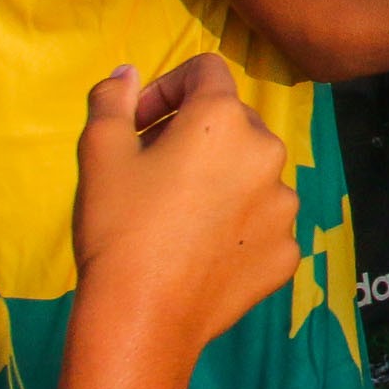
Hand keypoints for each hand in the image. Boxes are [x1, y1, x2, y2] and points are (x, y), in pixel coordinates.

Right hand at [73, 55, 298, 351]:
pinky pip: (262, 223)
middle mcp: (268, 153)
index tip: (138, 122)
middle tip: (149, 171)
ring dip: (219, 180)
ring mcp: (285, 205)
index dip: (166, 88)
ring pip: (251, 174)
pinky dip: (236, 226)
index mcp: (224, 120)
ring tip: (175, 215)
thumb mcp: (100, 155)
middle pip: (232, 123)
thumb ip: (113, 101)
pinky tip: (199, 251)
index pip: (205, 71)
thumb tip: (127, 72)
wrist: (141, 317)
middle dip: (191, 135)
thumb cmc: (118, 228)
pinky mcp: (288, 249)